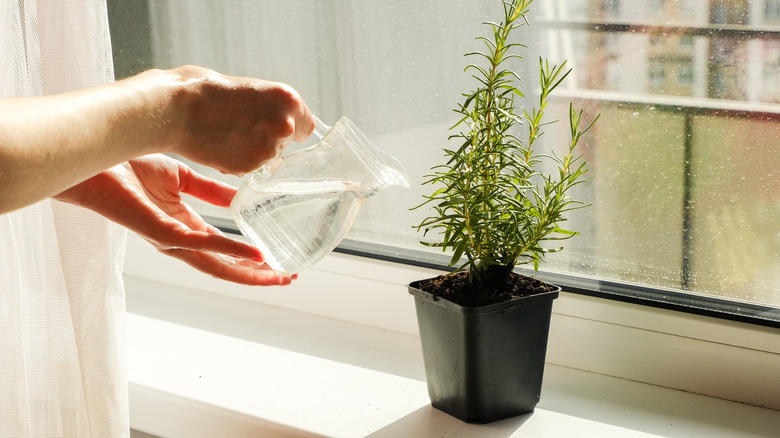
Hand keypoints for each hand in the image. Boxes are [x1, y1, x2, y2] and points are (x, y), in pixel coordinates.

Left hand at [56, 154, 294, 285]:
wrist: (99, 160)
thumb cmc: (129, 166)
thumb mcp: (182, 177)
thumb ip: (210, 190)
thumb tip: (238, 197)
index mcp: (183, 224)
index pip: (222, 249)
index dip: (249, 257)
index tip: (276, 261)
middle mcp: (178, 239)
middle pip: (223, 266)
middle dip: (256, 275)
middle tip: (286, 279)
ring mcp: (170, 239)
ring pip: (215, 265)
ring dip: (248, 273)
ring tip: (276, 275)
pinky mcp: (162, 233)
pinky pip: (202, 245)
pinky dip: (230, 251)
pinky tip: (253, 254)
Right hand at [157, 66, 314, 174]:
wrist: (175, 109)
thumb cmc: (205, 90)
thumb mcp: (250, 87)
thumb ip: (271, 106)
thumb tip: (281, 121)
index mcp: (288, 99)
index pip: (305, 125)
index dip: (289, 127)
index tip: (275, 127)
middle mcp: (284, 126)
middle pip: (286, 142)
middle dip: (268, 138)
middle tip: (241, 128)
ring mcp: (268, 150)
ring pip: (268, 157)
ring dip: (253, 152)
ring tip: (227, 136)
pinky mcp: (250, 168)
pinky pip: (250, 169)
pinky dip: (238, 162)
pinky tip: (220, 147)